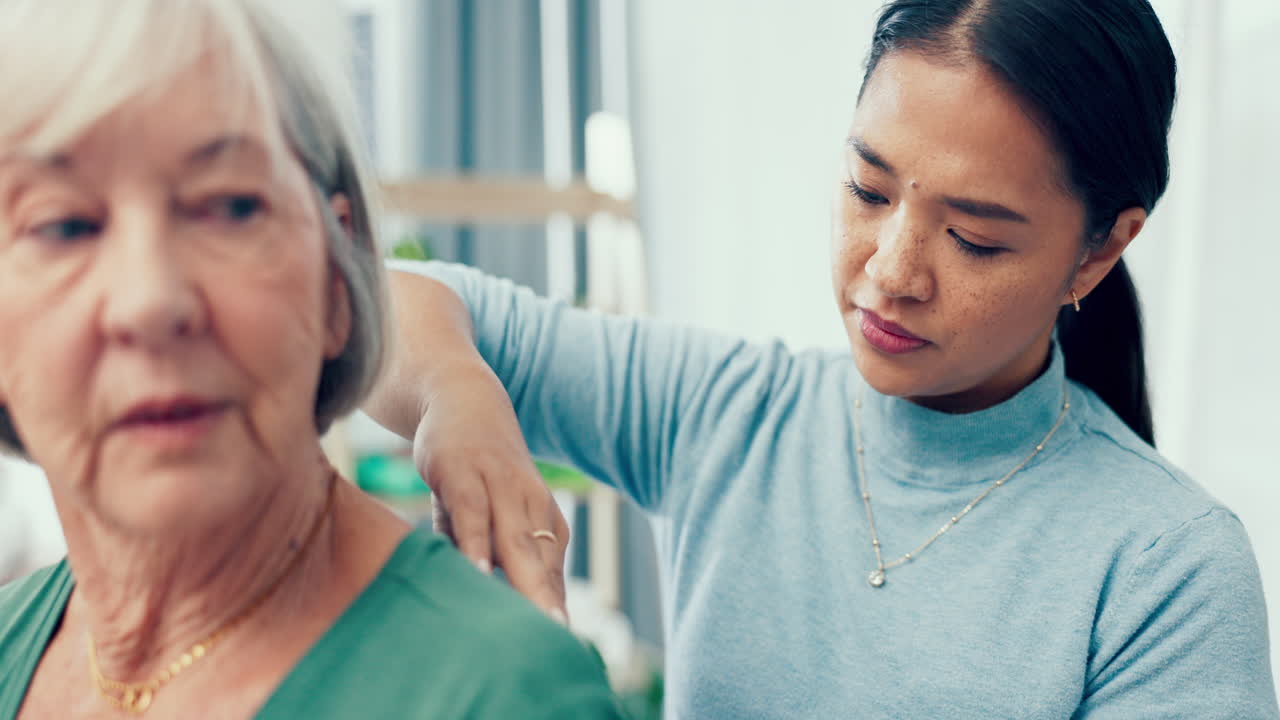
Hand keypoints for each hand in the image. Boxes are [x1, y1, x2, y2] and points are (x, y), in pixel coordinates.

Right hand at [412, 366, 570, 622]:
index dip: (552, 607)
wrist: (464, 396)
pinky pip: (471, 513)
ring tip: (530, 617)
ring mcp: (498, 486)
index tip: (559, 648)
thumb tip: (492, 597)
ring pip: (512, 539)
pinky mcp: (464, 472)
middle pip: (540, 562)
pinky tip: (476, 571)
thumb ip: (492, 555)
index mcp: (543, 518)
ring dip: (522, 579)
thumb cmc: (478, 469)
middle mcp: (529, 504)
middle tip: (559, 640)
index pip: (550, 573)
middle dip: (549, 602)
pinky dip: (475, 542)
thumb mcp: (492, 515)